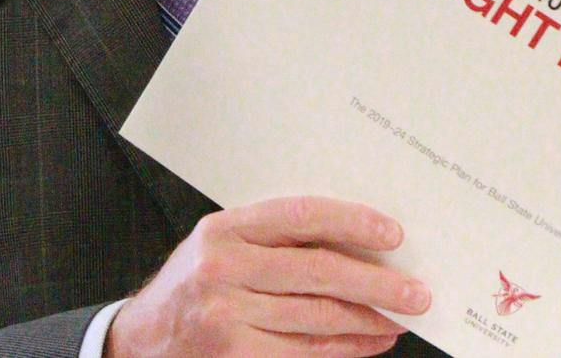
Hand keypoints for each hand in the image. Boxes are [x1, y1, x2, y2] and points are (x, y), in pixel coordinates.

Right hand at [107, 196, 429, 357]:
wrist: (144, 340)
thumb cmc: (195, 285)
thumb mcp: (221, 246)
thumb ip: (272, 239)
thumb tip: (355, 241)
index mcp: (223, 230)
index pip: (299, 216)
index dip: (351, 222)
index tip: (392, 234)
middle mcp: (223, 269)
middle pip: (318, 271)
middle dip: (377, 282)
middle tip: (416, 292)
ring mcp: (228, 316)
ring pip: (319, 317)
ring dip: (370, 320)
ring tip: (401, 317)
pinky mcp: (236, 355)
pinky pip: (307, 352)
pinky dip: (348, 348)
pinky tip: (371, 341)